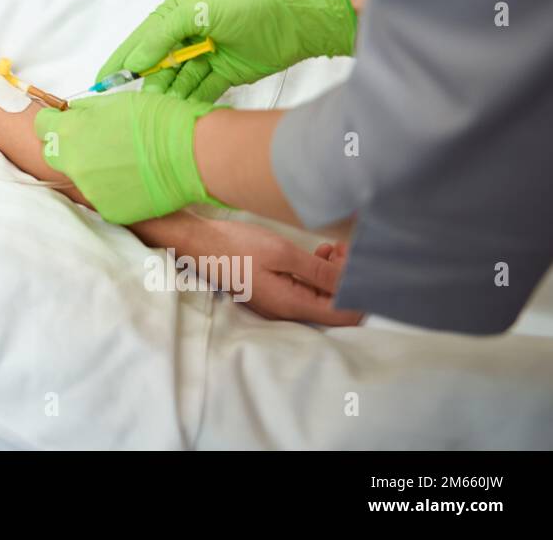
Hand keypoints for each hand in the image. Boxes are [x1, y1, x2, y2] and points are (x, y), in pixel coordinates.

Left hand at [34, 90, 225, 225]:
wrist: (191, 154)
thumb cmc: (157, 120)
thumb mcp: (115, 102)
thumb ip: (87, 111)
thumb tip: (74, 114)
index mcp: (71, 133)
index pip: (42, 126)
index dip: (53, 121)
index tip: (63, 120)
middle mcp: (73, 165)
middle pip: (54, 155)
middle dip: (66, 146)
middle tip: (92, 140)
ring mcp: (90, 191)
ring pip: (80, 177)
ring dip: (92, 169)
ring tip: (123, 161)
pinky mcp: (109, 211)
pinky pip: (101, 196)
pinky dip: (112, 188)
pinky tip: (133, 178)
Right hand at [96, 0, 357, 102]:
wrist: (297, 17)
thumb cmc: (245, 4)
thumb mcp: (197, 11)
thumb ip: (162, 36)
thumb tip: (135, 62)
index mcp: (176, 14)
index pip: (140, 40)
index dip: (121, 61)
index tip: (102, 83)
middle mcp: (187, 35)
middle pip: (157, 65)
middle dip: (144, 84)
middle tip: (130, 108)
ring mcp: (206, 56)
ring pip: (177, 82)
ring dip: (167, 97)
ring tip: (154, 116)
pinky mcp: (226, 75)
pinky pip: (200, 91)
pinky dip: (189, 102)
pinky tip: (177, 116)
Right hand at [137, 215, 363, 325]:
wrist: (198, 244)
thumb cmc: (236, 245)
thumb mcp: (282, 253)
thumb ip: (319, 271)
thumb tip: (352, 283)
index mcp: (292, 304)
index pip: (345, 315)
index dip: (360, 293)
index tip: (359, 264)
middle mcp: (288, 311)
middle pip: (334, 306)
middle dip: (346, 280)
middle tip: (343, 250)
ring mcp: (279, 303)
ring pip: (320, 297)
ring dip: (332, 275)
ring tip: (330, 248)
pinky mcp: (273, 293)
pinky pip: (305, 290)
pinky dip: (315, 274)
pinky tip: (315, 254)